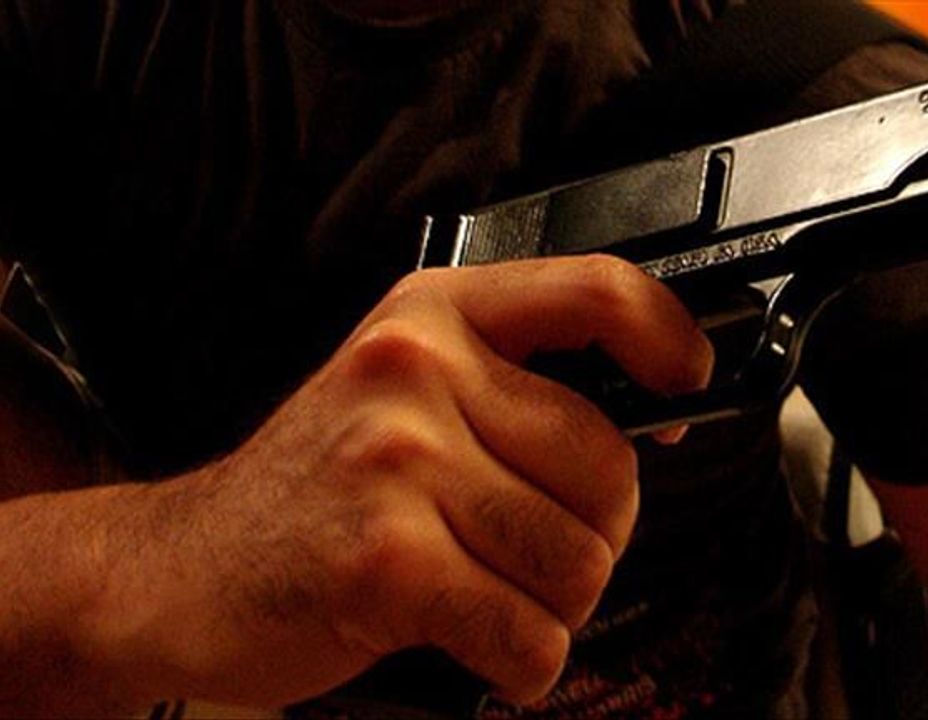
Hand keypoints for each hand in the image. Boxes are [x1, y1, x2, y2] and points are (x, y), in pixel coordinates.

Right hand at [83, 256, 712, 708]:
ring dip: (550, 603)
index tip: (684, 382)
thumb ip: (516, 384)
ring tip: (483, 590)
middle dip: (591, 533)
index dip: (666, 337)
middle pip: (608, 466)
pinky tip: (477, 641)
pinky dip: (521, 661)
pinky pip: (529, 632)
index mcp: (434, 317)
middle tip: (523, 548)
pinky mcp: (387, 559)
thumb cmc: (314, 489)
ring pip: (579, 561)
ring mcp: (399, 460)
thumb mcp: (406, 393)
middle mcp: (417, 370)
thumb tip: (655, 409)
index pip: (595, 293)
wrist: (183, 570)